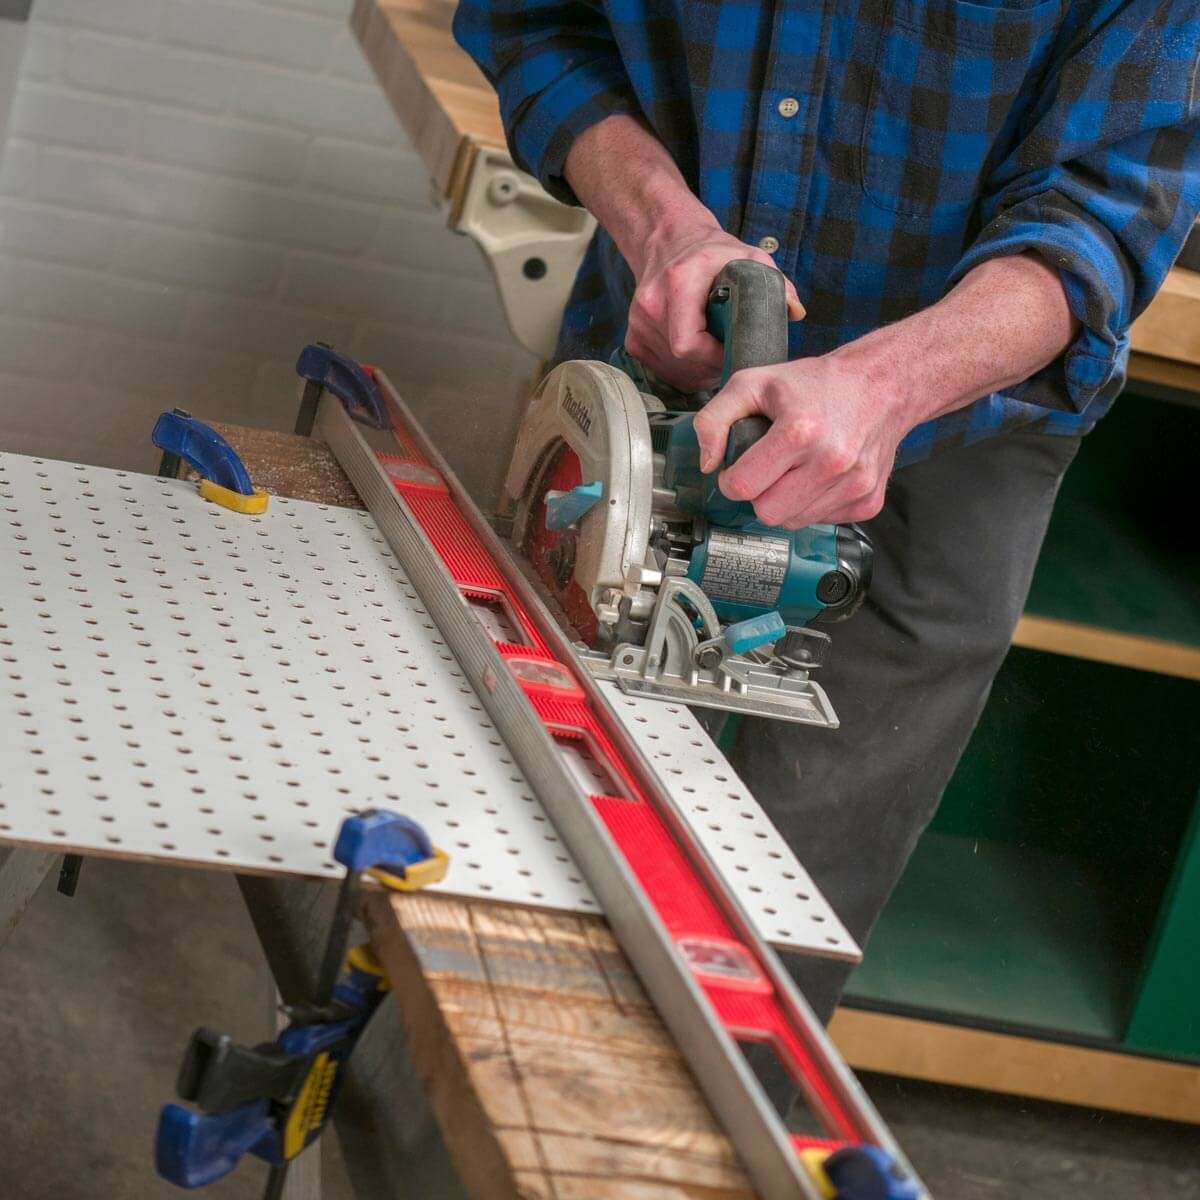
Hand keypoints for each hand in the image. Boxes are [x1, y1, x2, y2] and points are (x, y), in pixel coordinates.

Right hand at [624, 221, 804, 392]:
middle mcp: (651, 304)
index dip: (713, 358)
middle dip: (710, 367)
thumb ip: (775, 285)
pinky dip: (681, 370)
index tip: (732, 351)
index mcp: (678, 282)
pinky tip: (696, 354)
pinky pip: (660, 370)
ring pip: (672, 371)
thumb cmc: (711, 254)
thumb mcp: (749, 259)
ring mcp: (638, 324)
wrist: (668, 242)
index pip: (688, 345)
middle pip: (681, 363)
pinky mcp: (633, 339)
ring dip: (697, 371)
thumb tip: (795, 313)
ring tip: (714, 352)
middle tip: (729, 355)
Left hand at [692, 351, 910, 527]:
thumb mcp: (753, 382)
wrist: (882, 385)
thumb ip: (715, 419)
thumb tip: (707, 463)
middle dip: (759, 494)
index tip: (739, 468)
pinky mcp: (868, 500)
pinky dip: (814, 505)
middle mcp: (831, 461)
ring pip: (794, 522)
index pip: (743, 486)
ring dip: (786, 501)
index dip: (731, 480)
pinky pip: (823, 522)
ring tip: (796, 469)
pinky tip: (819, 477)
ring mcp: (854, 484)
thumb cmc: (817, 383)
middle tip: (768, 469)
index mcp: (800, 431)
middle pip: (767, 513)